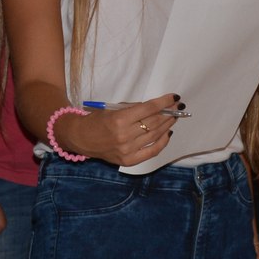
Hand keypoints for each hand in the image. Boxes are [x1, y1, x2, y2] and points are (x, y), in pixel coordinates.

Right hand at [67, 95, 182, 166]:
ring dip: (167, 125)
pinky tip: (168, 133)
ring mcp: (127, 150)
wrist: (80, 138)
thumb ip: (134, 109)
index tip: (174, 98)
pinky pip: (151, 151)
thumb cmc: (96, 120)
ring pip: (154, 135)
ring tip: (174, 118)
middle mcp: (124, 136)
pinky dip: (162, 142)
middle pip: (154, 122)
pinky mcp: (128, 160)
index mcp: (119, 120)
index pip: (148, 109)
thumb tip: (156, 108)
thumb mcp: (113, 109)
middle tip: (177, 107)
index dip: (163, 102)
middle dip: (168, 113)